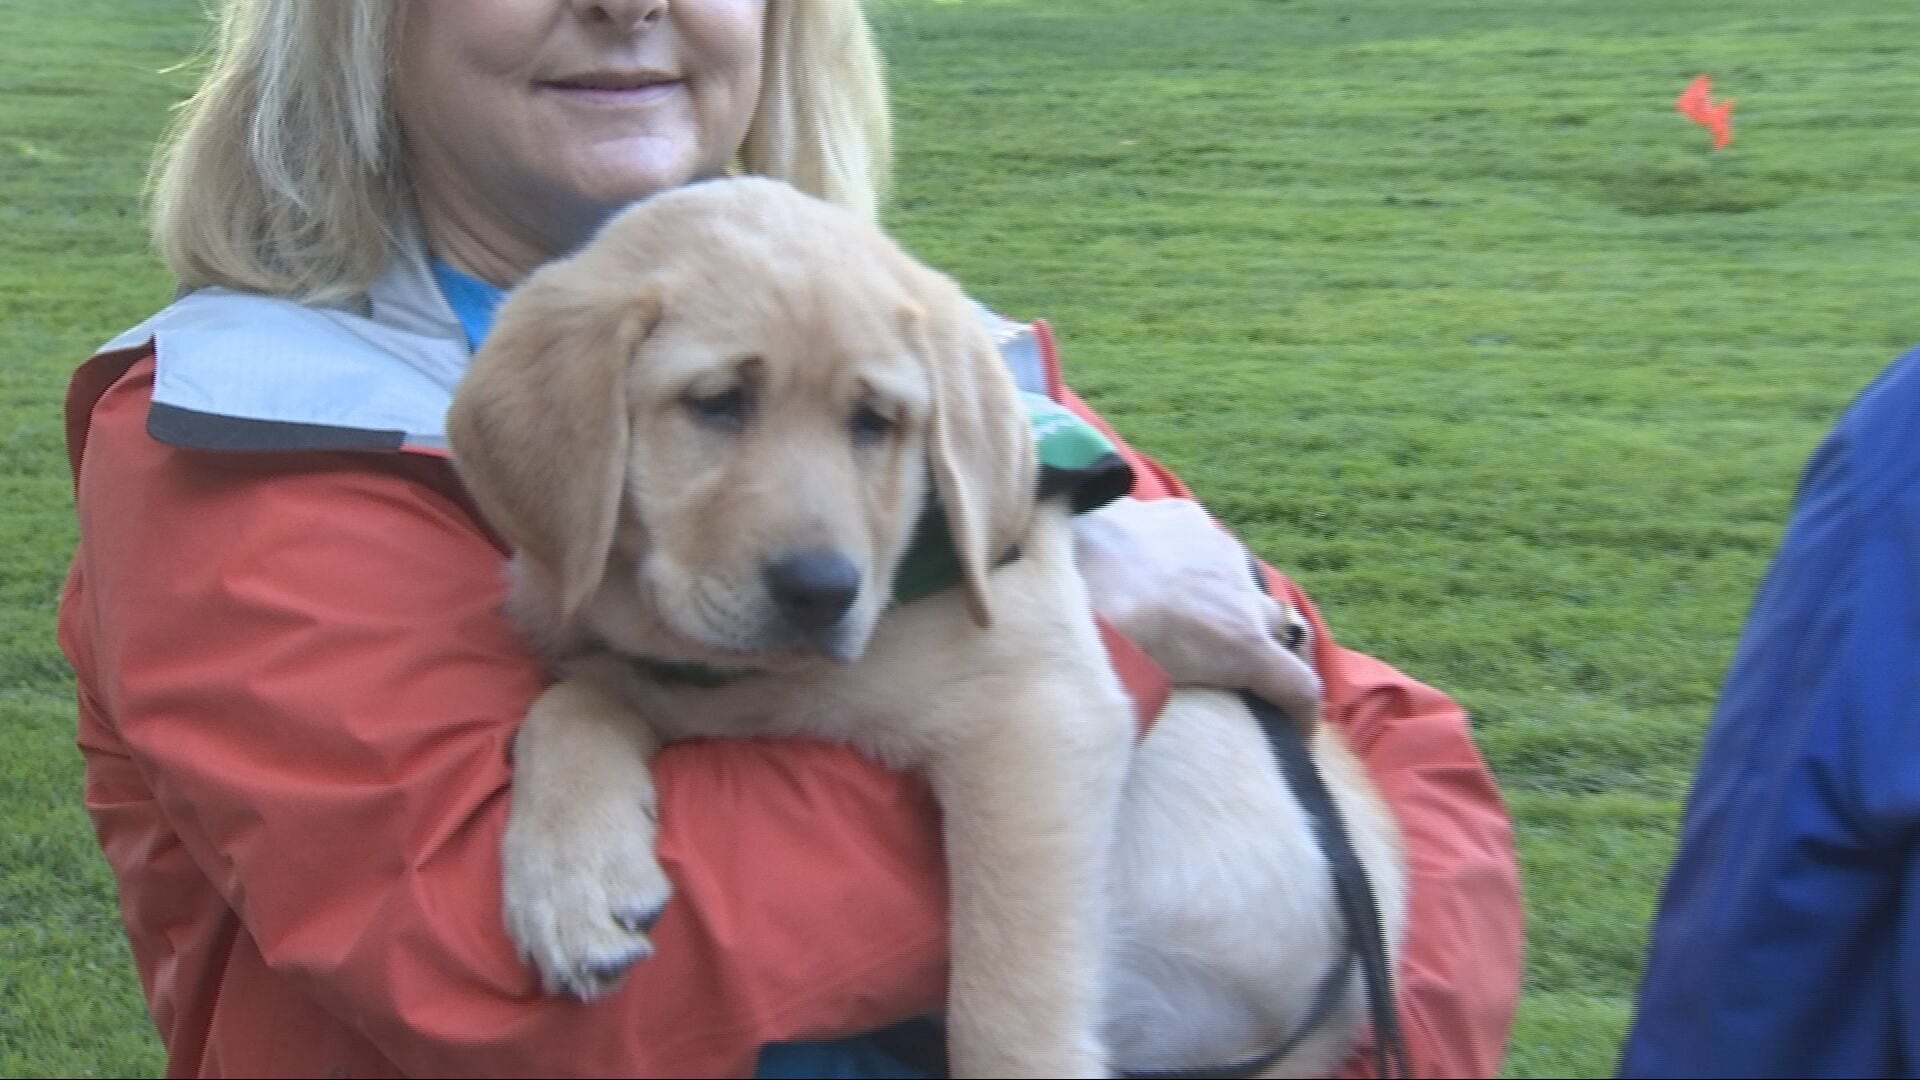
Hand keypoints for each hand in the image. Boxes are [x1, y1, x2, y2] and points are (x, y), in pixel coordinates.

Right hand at [1071, 498, 1321, 729]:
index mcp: (1175, 523)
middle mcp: (1215, 552)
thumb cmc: (1060, 574)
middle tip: (1203, 651)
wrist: (1079, 601)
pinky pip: (1293, 682)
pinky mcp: (1249, 648)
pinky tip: (1295, 730)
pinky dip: (1297, 707)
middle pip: (1240, 585)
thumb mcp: (1063, 538)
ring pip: (1273, 627)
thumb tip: (1045, 560)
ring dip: (1264, 654)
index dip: (1190, 587)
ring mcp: (1235, 600)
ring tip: (1250, 691)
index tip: (1171, 613)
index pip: (1201, 554)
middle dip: (1229, 614)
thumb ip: (1075, 545)